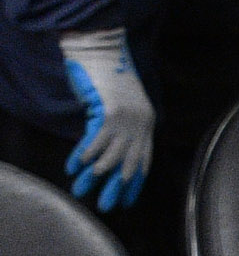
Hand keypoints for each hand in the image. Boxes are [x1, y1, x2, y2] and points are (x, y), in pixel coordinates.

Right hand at [60, 30, 153, 212]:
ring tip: (82, 189)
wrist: (103, 49)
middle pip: (128, 164)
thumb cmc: (109, 75)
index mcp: (147, 123)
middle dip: (115, 187)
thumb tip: (109, 148)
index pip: (143, 161)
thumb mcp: (123, 103)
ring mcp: (126, 119)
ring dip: (94, 176)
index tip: (127, 201)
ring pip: (111, 156)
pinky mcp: (110, 113)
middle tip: (105, 206)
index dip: (134, 183)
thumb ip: (121, 125)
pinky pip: (95, 141)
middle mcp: (140, 124)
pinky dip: (84, 155)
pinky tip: (75, 167)